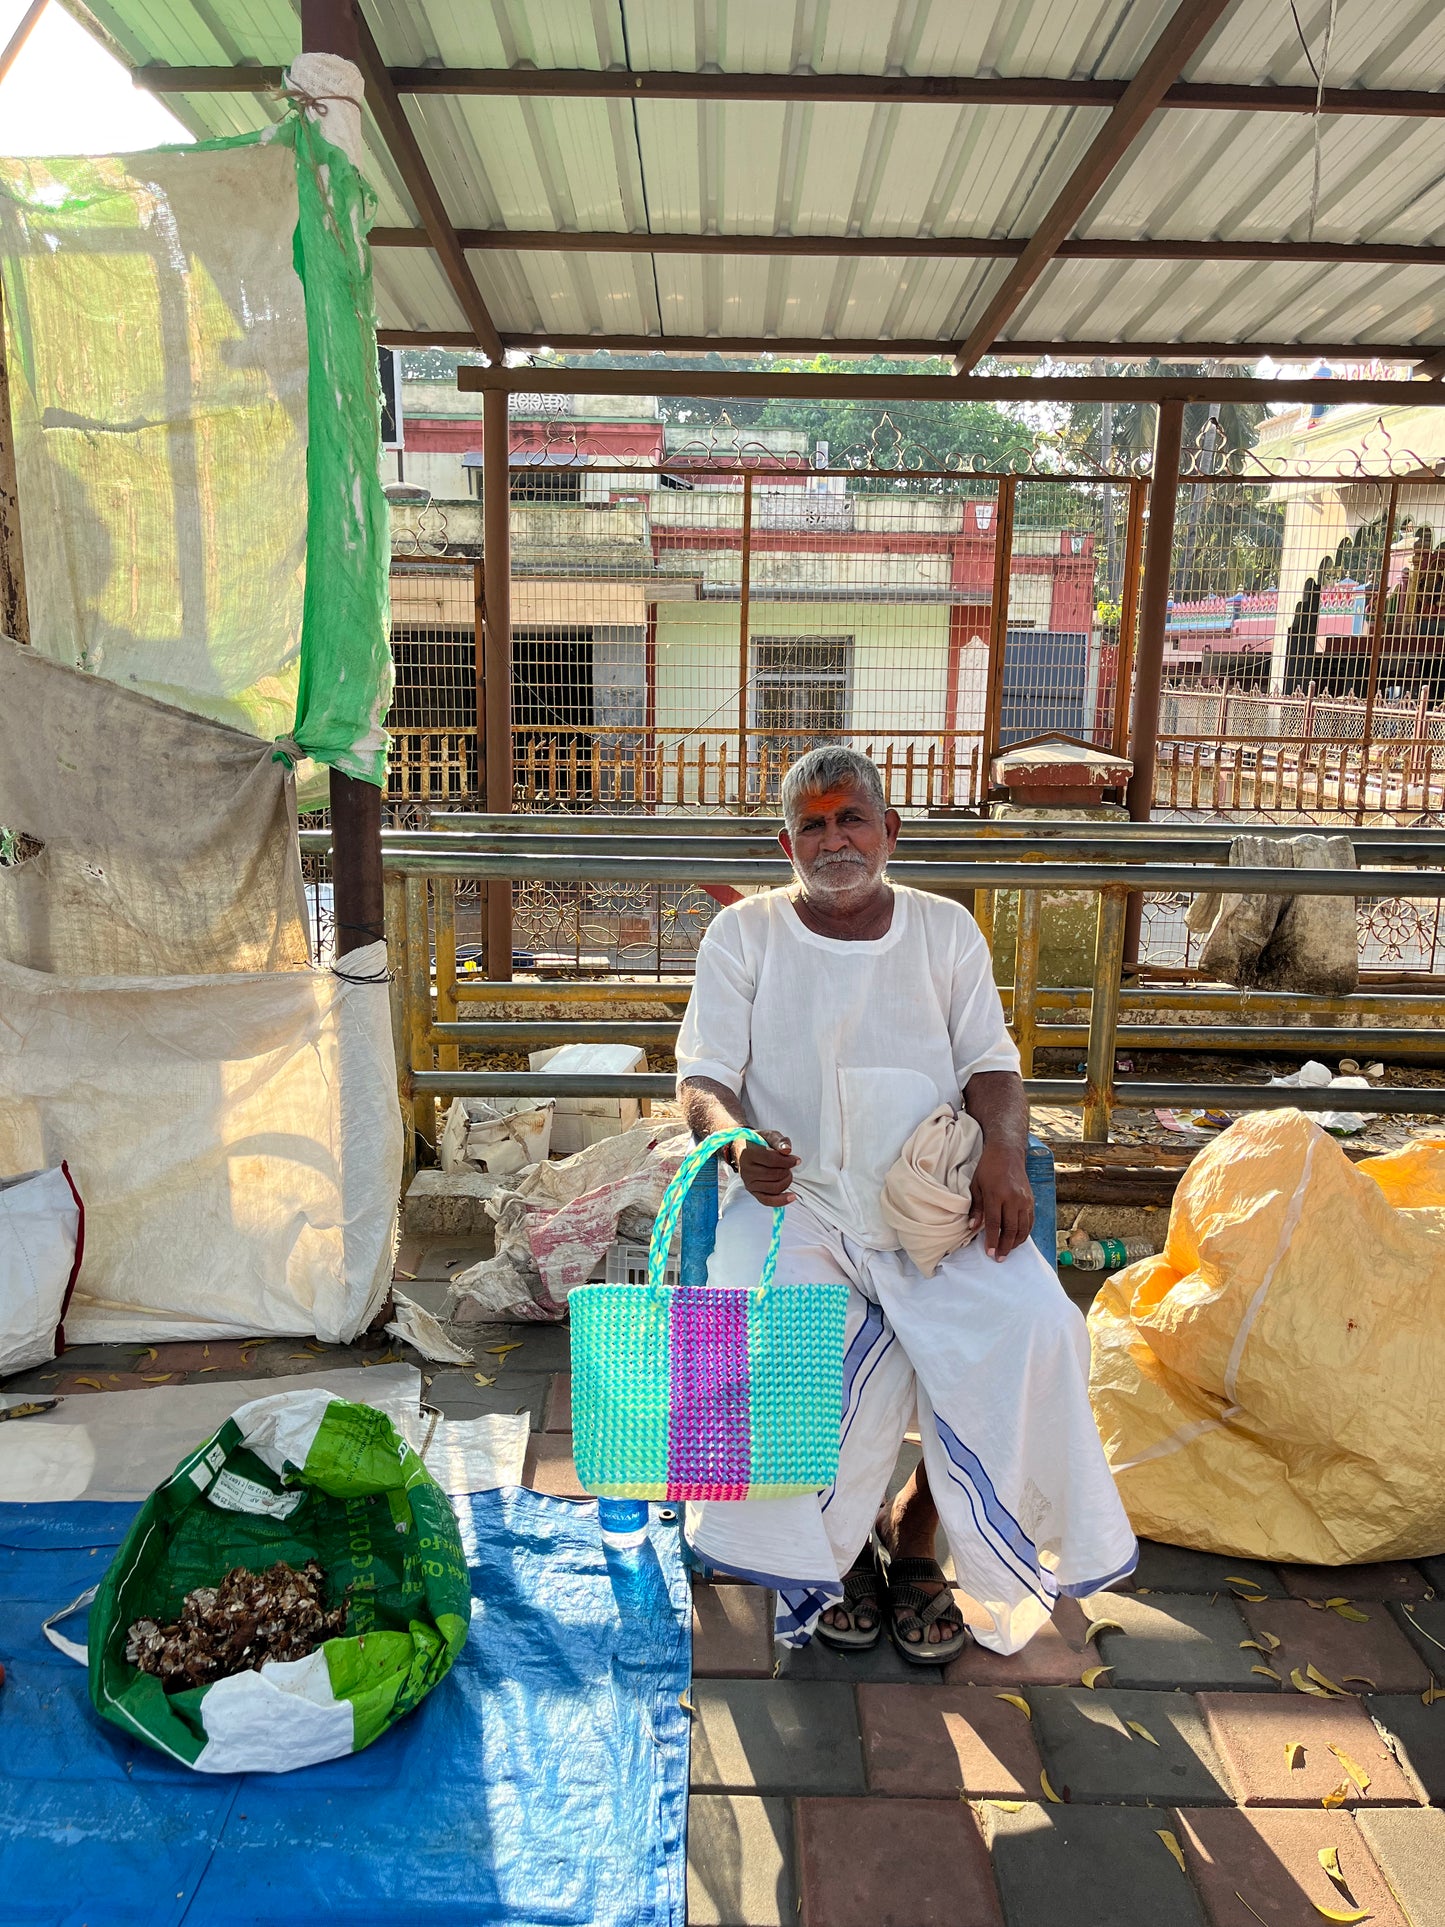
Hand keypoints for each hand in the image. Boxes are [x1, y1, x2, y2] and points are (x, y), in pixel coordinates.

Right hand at [735, 1129, 798, 1205]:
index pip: (772, 1160)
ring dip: (786, 1181)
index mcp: (748, 1153)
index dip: (787, 1161)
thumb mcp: (769, 1135)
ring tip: (787, 1173)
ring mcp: (748, 1182)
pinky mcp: (752, 1191)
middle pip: (775, 1174)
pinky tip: (792, 1197)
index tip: (796, 1160)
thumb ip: (779, 1141)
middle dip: (787, 1170)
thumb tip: (787, 1150)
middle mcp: (746, 1170)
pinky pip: (767, 1200)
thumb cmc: (758, 1143)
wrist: (743, 1150)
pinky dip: (781, 1201)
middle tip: (789, 1165)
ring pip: (774, 1187)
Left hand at [968, 1141, 1034, 1260]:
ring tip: (1007, 1252)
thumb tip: (972, 1228)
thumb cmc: (988, 1169)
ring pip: (1023, 1228)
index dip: (992, 1240)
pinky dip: (1024, 1233)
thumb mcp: (976, 1185)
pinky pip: (1030, 1221)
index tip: (990, 1253)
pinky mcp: (1031, 1200)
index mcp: (997, 1194)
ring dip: (1015, 1243)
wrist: (1007, 1153)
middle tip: (999, 1258)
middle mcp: (1013, 1198)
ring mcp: (1024, 1200)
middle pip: (1011, 1228)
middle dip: (1005, 1246)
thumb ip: (976, 1208)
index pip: (995, 1223)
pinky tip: (1017, 1240)